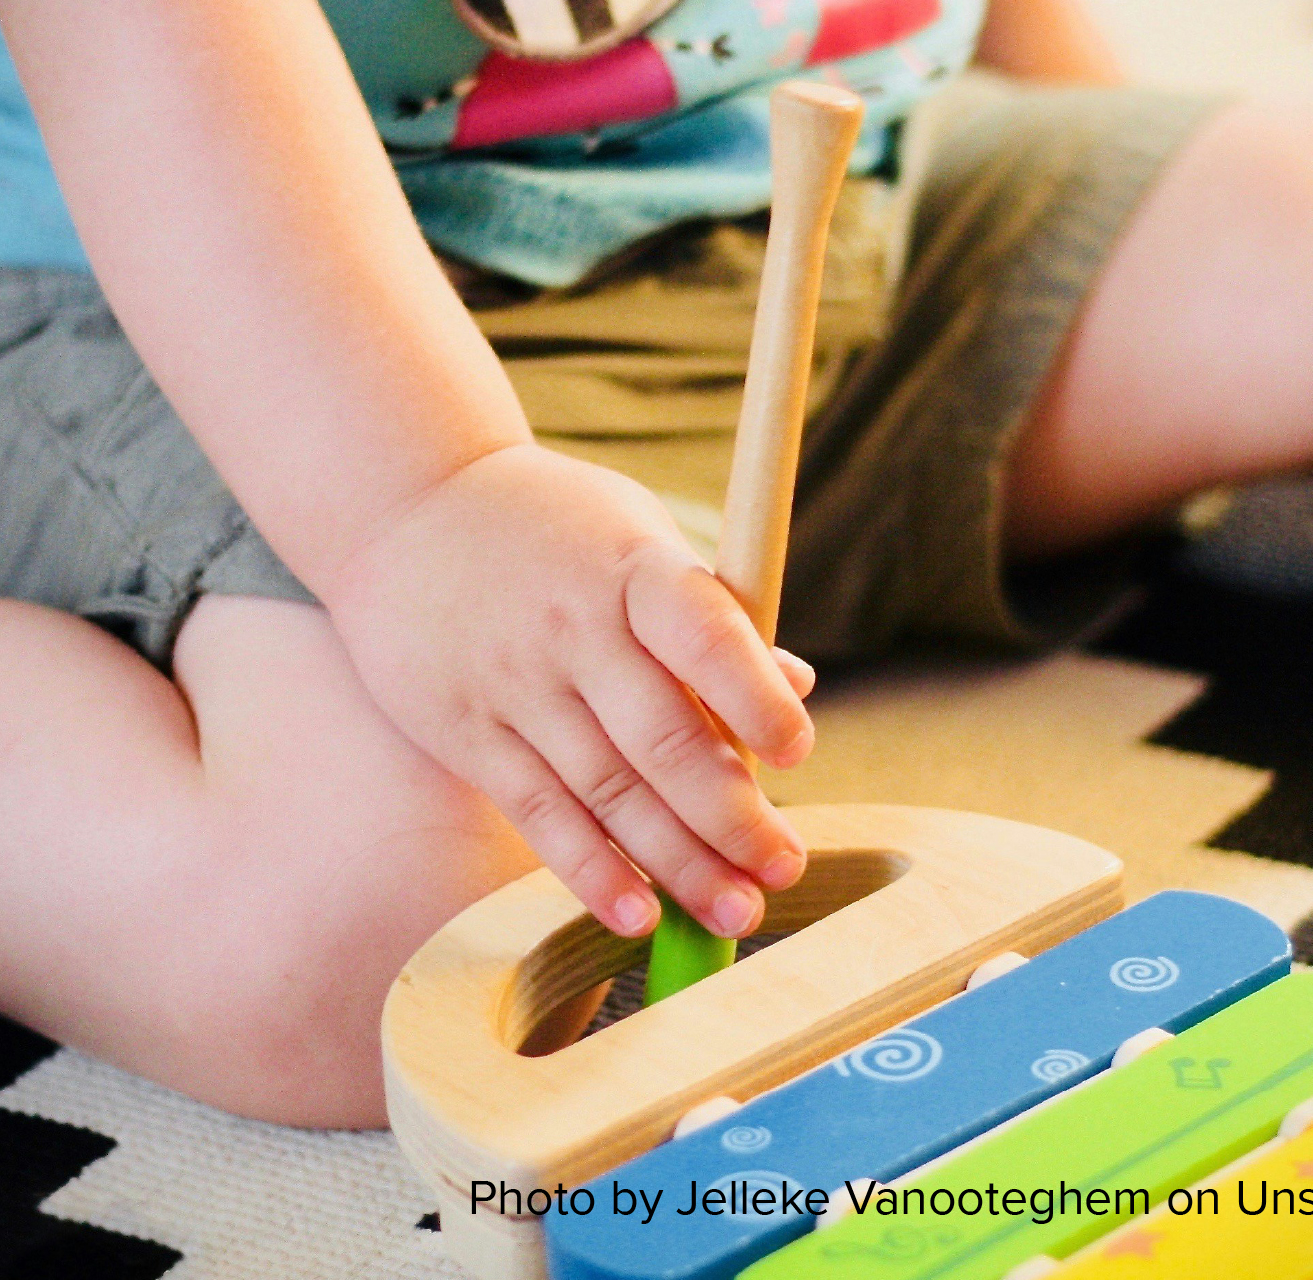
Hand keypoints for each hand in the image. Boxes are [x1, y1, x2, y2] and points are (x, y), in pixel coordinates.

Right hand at [324, 443, 814, 938]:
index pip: (703, 634)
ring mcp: (516, 683)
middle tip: (784, 868)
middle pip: (662, 737)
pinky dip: (591, 871)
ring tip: (735, 910)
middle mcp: (573, 627)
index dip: (754, 697)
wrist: (404, 510)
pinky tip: (639, 915)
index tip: (796, 752)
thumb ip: (710, 615)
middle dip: (731, 816)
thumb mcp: (636, 537)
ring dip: (678, 862)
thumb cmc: (554, 527)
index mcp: (633, 567)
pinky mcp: (469, 732)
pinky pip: (539, 812)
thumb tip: (796, 683)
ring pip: (608, 790)